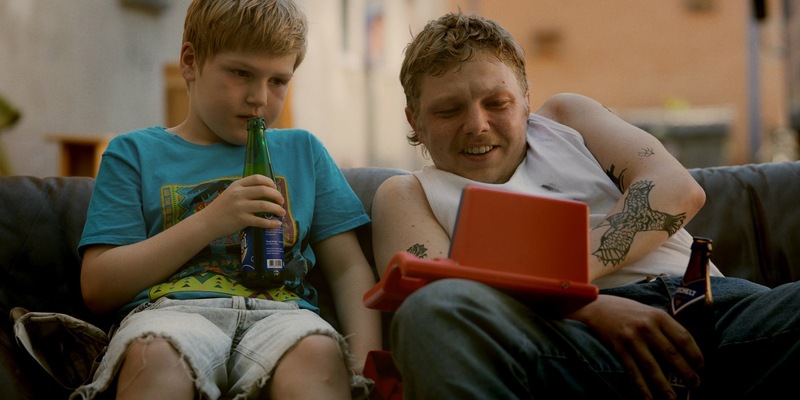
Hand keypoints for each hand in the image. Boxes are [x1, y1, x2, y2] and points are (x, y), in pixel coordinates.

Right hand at [195, 174, 285, 237]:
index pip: (257, 178)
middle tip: (281, 201)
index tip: (275, 188)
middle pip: (264, 190)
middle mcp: (239, 194)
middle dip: (277, 195)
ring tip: (282, 213)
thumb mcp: (229, 194)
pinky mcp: (242, 220)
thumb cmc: (220, 209)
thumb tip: (264, 192)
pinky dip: (271, 223)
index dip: (269, 182)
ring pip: (265, 205)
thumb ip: (243, 191)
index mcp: (237, 185)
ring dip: (277, 209)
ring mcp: (240, 207)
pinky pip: (261, 221)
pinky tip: (277, 224)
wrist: (207, 223)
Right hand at [569, 295, 703, 398]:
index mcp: (658, 316)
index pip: (683, 337)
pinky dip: (641, 387)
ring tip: (673, 398)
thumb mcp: (648, 312)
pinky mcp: (619, 348)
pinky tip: (648, 398)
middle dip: (686, 372)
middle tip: (696, 385)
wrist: (596, 306)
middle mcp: (646, 326)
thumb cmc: (626, 310)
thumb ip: (664, 327)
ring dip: (664, 385)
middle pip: (671, 354)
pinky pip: (633, 371)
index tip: (701, 367)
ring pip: (652, 367)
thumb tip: (683, 350)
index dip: (695, 354)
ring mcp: (632, 338)